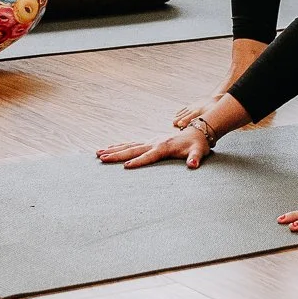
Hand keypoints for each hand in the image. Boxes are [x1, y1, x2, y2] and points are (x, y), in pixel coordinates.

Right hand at [97, 122, 214, 170]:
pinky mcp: (149, 142)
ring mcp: (150, 141)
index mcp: (164, 146)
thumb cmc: (197, 144)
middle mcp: (154, 143)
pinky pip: (131, 145)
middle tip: (101, 158)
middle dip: (116, 154)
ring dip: (113, 149)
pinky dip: (119, 147)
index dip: (138, 162)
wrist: (197, 131)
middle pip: (132, 150)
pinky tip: (109, 149)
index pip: (149, 156)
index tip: (125, 167)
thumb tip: (193, 164)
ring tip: (98, 153)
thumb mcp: (199, 151)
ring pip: (128, 146)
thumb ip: (195, 158)